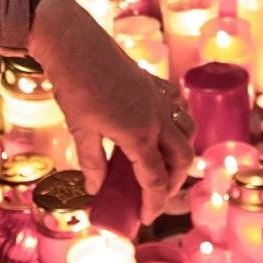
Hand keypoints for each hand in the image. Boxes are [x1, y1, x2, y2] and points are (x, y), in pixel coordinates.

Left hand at [28, 0, 194, 221]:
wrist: (75, 44)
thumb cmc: (75, 87)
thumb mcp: (80, 130)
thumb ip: (92, 163)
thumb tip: (95, 189)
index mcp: (139, 135)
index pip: (155, 179)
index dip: (153, 203)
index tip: (146, 218)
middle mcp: (157, 118)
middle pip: (182, 158)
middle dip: (174, 182)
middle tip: (156, 195)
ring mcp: (159, 98)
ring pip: (187, 131)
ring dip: (181, 152)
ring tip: (164, 164)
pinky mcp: (155, 83)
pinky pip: (178, 107)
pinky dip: (178, 122)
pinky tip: (163, 127)